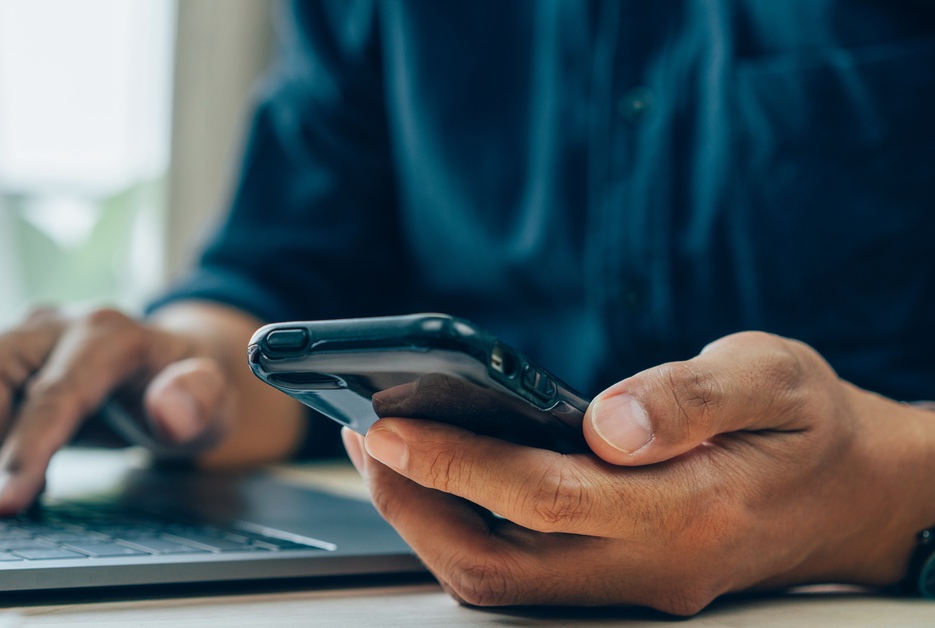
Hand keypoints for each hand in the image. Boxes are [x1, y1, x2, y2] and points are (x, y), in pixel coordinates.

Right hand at [0, 303, 303, 516]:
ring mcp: (11, 334)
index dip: (23, 450)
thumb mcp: (214, 404)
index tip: (3, 507)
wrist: (167, 369)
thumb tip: (169, 411)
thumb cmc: (187, 391)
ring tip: (4, 462)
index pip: (52, 392)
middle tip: (20, 486)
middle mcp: (50, 325)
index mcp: (108, 335)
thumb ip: (197, 402)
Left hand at [343, 331, 934, 614]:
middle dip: (413, 505)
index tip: (385, 423)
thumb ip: (689, 398)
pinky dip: (466, 525)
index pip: (541, 497)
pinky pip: (522, 571)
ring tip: (385, 451)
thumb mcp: (772, 377)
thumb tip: (606, 420)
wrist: (858, 495)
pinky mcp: (619, 583)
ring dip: (429, 520)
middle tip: (363, 439)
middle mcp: (651, 566)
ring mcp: (632, 586)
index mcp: (688, 510)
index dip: (452, 461)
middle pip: (496, 565)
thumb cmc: (813, 425)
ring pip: (499, 580)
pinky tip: (442, 473)